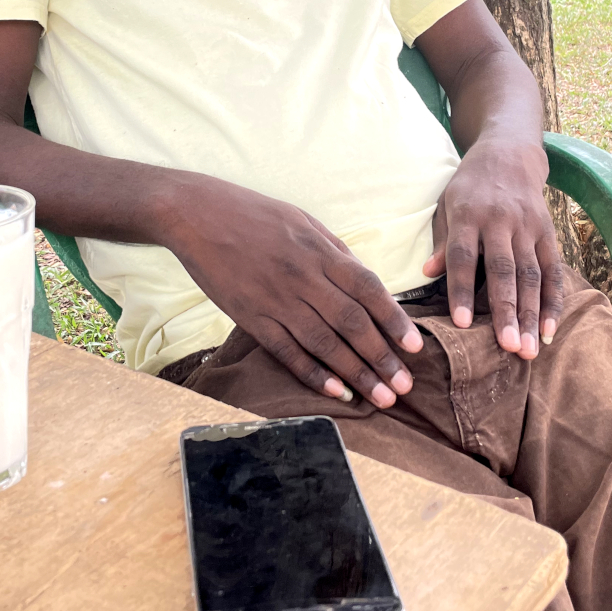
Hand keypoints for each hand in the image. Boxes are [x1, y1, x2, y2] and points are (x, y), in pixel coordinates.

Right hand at [158, 177, 422, 406]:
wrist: (196, 214)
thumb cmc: (253, 214)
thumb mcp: (302, 221)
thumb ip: (335, 251)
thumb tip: (364, 279)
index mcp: (319, 250)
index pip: (368, 290)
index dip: (394, 320)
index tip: (415, 347)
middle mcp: (303, 277)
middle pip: (352, 323)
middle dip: (382, 357)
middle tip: (405, 386)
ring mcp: (276, 300)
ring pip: (324, 343)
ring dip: (356, 373)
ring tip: (381, 397)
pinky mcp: (250, 317)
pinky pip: (286, 351)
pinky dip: (313, 373)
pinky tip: (336, 391)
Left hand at [422, 139, 563, 357]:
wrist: (509, 153)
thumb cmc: (470, 186)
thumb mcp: (447, 203)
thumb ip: (442, 240)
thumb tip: (427, 274)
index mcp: (467, 214)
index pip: (463, 256)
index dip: (462, 289)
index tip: (461, 323)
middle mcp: (500, 221)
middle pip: (503, 271)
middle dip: (505, 311)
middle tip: (508, 347)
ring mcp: (527, 227)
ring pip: (531, 275)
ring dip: (531, 314)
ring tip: (529, 349)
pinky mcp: (547, 232)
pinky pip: (552, 271)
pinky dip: (553, 301)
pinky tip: (550, 330)